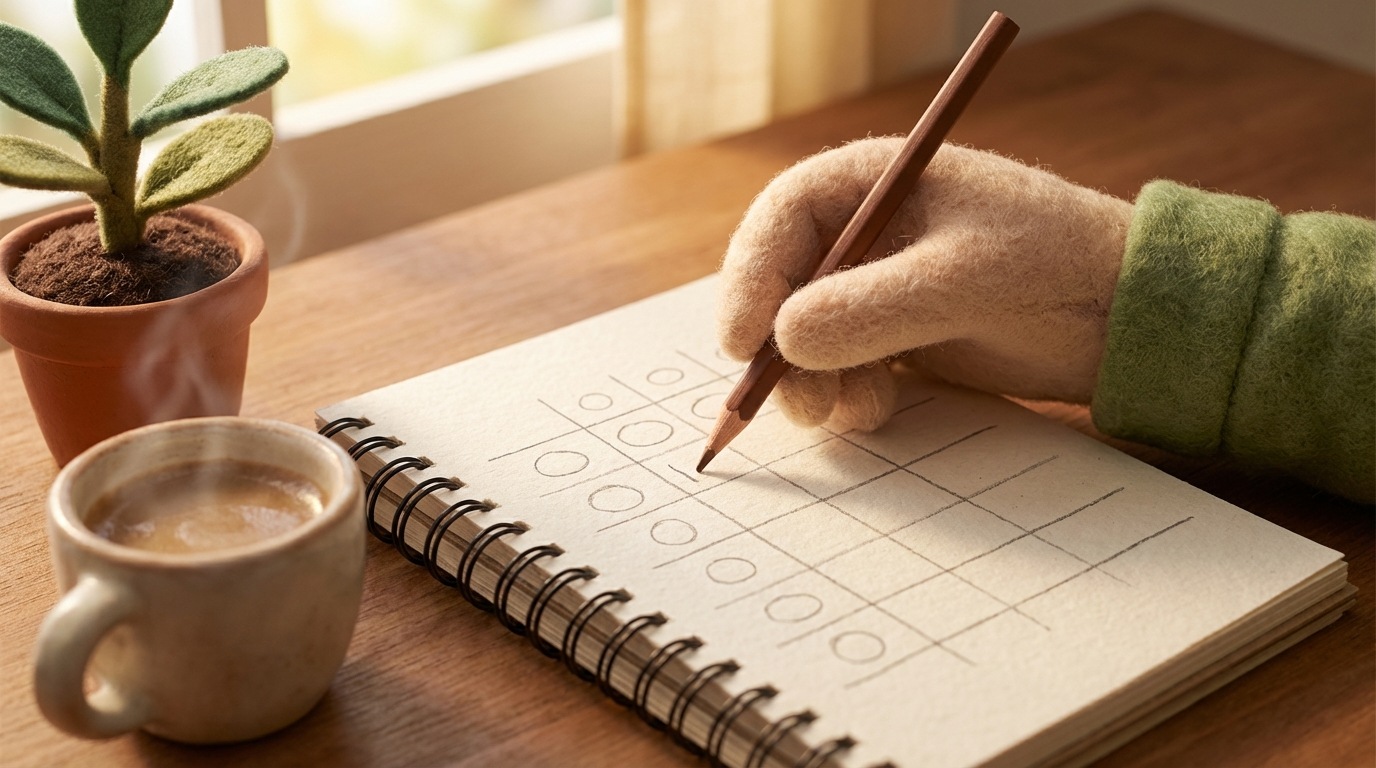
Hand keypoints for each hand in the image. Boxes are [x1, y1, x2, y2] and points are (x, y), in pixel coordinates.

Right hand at [717, 139, 1132, 430]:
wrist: (1131, 317)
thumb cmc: (1059, 269)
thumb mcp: (963, 281)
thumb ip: (871, 308)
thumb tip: (783, 340)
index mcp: (879, 181)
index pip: (784, 218)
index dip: (751, 276)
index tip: (742, 340)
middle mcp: (868, 230)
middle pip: (782, 283)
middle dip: (779, 345)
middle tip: (796, 401)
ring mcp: (880, 285)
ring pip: (805, 335)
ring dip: (811, 380)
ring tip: (850, 411)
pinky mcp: (898, 334)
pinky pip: (841, 364)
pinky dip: (844, 392)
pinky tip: (874, 410)